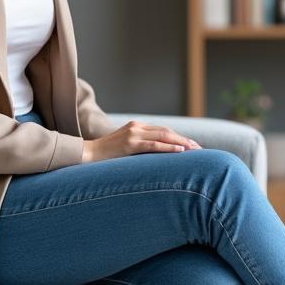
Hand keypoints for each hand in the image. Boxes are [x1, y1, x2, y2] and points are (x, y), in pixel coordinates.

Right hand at [81, 120, 202, 162]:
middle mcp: (136, 127)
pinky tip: (180, 152)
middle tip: (198, 149)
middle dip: (184, 140)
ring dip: (181, 143)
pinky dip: (168, 148)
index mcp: (136, 126)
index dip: (178, 138)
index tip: (191, 146)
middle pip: (166, 132)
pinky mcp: (130, 144)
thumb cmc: (104, 156)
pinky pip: (154, 145)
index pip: (162, 131)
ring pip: (163, 136)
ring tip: (194, 150)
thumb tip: (154, 157)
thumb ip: (138, 148)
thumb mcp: (124, 148)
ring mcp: (133, 134)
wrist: (85, 155)